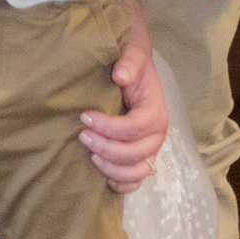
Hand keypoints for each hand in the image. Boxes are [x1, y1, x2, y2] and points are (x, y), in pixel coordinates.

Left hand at [80, 16, 169, 194]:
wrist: (134, 68)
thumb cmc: (131, 62)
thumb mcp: (132, 53)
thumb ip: (129, 61)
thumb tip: (120, 75)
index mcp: (156, 111)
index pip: (134, 128)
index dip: (108, 127)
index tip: (84, 116)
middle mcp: (157, 135)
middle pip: (134, 154)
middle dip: (105, 147)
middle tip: (82, 135)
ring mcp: (150, 149)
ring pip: (136, 172)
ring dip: (112, 168)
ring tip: (90, 155)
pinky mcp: (141, 158)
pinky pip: (135, 182)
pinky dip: (121, 184)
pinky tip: (103, 176)